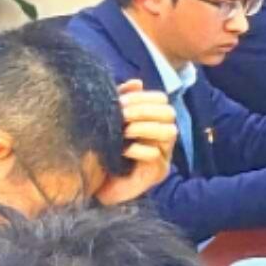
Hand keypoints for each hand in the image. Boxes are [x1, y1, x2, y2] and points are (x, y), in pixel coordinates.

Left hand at [99, 83, 177, 205]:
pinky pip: (156, 155)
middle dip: (144, 111)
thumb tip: (136, 82)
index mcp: (153, 120)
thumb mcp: (110, 120)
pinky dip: (139, 149)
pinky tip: (123, 150)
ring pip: (169, 132)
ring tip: (124, 131)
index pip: (161, 99)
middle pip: (168, 113)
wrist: (97, 183)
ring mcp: (163, 154)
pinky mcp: (158, 172)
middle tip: (123, 116)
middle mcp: (163, 136)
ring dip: (144, 128)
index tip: (121, 102)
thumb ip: (122, 101)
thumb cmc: (104, 150)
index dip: (143, 97)